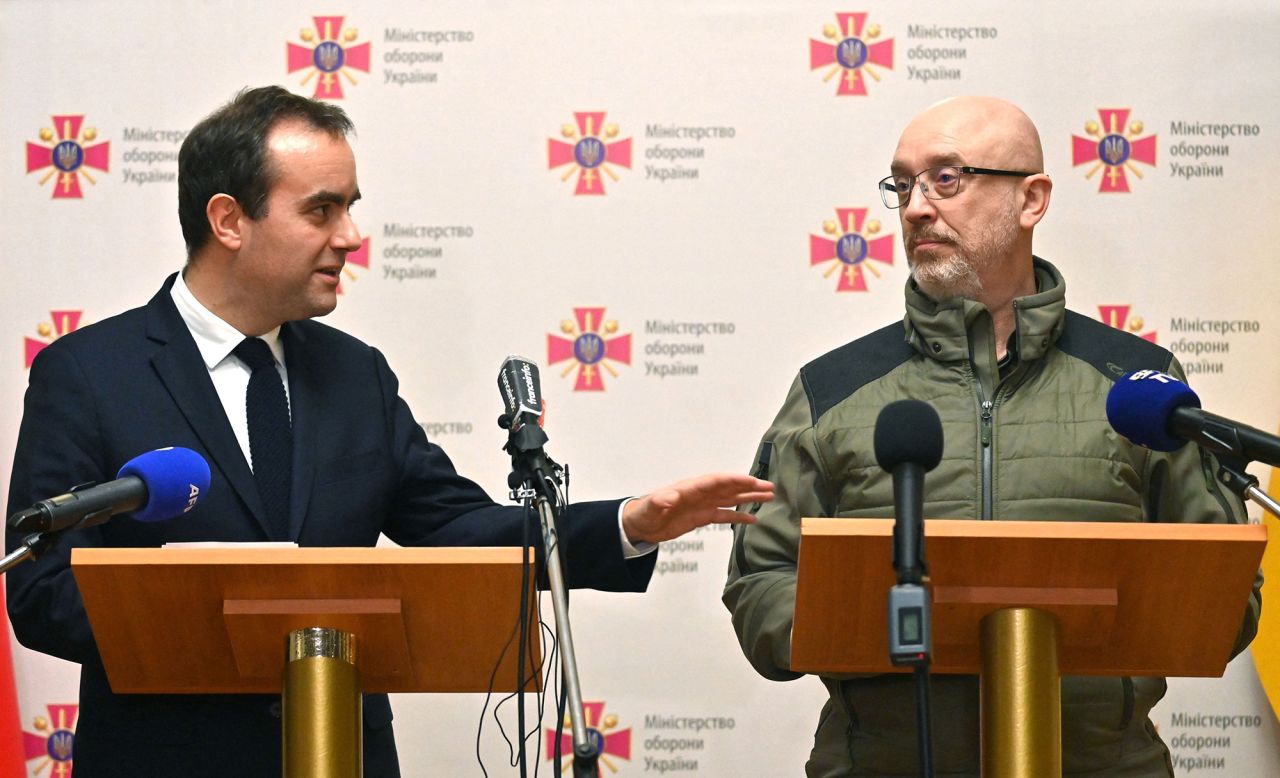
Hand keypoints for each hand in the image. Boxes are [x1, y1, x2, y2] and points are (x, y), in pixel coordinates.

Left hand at [621, 473, 773, 544]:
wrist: (640, 525)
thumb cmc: (644, 512)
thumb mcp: (651, 507)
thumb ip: (660, 501)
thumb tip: (667, 498)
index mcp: (690, 488)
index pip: (715, 481)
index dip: (733, 480)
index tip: (750, 480)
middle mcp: (700, 494)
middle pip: (728, 487)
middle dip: (748, 486)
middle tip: (769, 487)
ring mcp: (703, 505)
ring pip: (731, 499)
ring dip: (749, 497)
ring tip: (769, 497)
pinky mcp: (702, 517)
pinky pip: (724, 515)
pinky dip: (738, 516)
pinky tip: (752, 519)